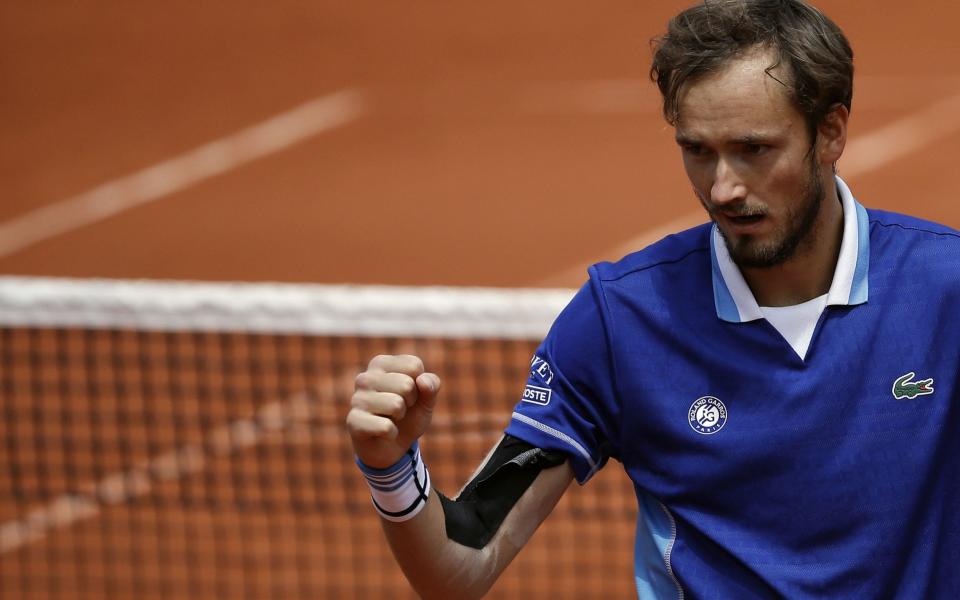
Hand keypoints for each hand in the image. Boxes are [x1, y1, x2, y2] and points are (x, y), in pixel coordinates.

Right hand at [347, 354, 441, 468]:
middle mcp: (365, 377)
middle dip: (410, 402)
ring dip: (400, 417)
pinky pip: (386, 427)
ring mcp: (356, 399)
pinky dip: (392, 434)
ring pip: (396, 404)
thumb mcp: (426, 400)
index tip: (409, 394)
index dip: (419, 385)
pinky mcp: (353, 421)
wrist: (391, 448)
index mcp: (381, 364)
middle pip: (406, 384)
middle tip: (399, 410)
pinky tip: (383, 433)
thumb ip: (431, 385)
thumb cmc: (408, 416)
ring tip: (390, 419)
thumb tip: (422, 380)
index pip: (414, 366)